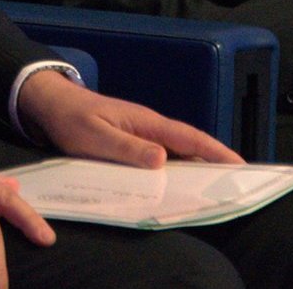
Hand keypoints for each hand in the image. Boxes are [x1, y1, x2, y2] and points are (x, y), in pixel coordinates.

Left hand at [15, 68, 240, 166]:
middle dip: (216, 161)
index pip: (189, 137)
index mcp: (146, 122)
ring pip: (178, 152)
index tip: (239, 164)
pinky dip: (177, 170)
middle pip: (190, 145)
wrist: (53, 104)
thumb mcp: (96, 137)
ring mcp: (143, 134)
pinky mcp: (134, 143)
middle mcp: (150, 127)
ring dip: (198, 167)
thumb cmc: (73, 119)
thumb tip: (162, 160)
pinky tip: (181, 185)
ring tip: (217, 188)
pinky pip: (162, 158)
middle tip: (239, 182)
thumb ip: (127, 148)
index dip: (215, 151)